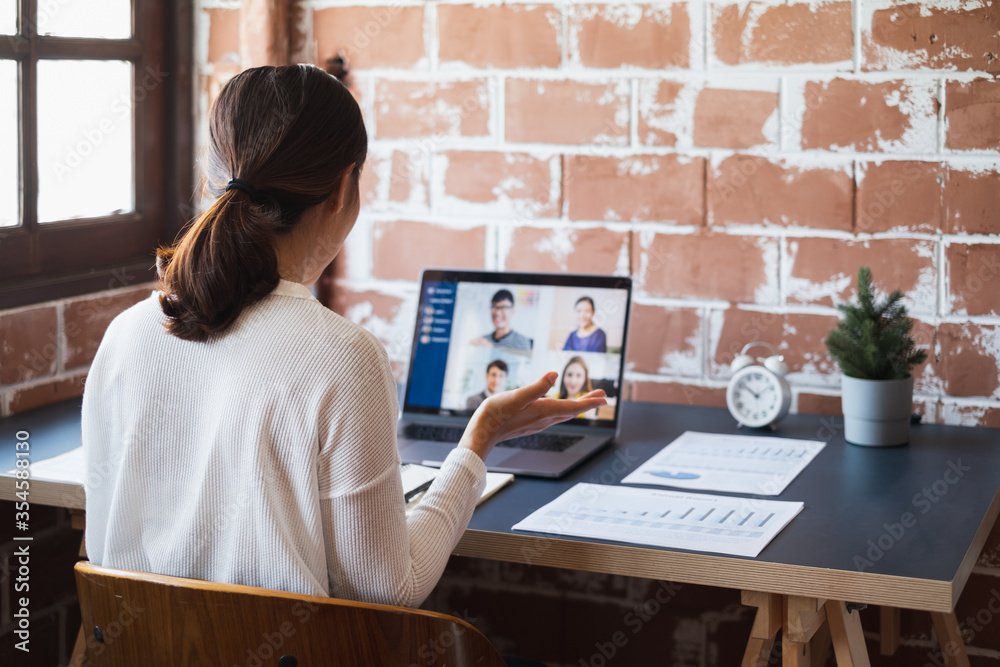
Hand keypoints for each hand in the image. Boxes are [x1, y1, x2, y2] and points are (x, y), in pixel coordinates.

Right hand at [459, 372, 607, 461]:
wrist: (481, 433)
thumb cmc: (496, 414)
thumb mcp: (516, 397)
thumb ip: (536, 387)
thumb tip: (554, 374)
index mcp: (543, 411)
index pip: (572, 407)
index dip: (589, 402)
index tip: (605, 398)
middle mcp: (543, 419)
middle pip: (571, 411)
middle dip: (587, 403)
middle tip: (602, 395)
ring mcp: (537, 423)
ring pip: (562, 414)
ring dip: (576, 406)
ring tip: (586, 399)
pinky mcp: (529, 423)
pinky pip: (552, 416)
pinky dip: (563, 410)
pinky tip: (559, 407)